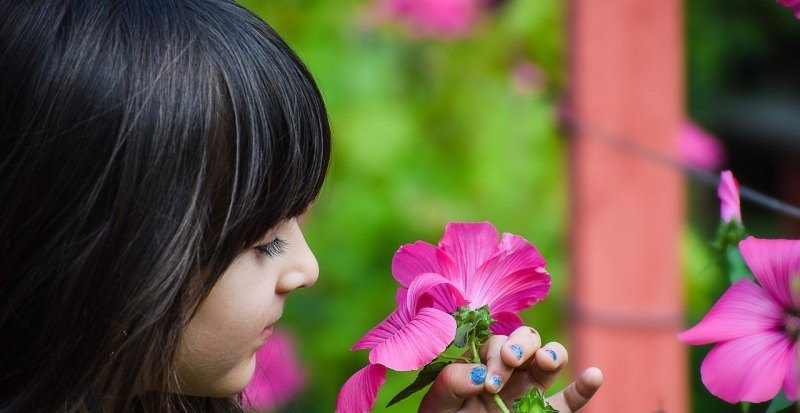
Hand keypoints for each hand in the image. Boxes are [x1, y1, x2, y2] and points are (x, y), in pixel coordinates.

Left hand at [419, 326, 602, 411]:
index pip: (495, 343)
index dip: (496, 354)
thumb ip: (450, 382)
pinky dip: (585, 387)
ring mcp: (530, 391)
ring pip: (549, 359)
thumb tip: (478, 374)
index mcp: (481, 363)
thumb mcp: (438, 403)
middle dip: (521, 344)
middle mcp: (509, 372)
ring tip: (545, 360)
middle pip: (525, 340)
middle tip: (510, 360)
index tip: (488, 381)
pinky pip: (571, 400)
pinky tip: (594, 375)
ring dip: (551, 353)